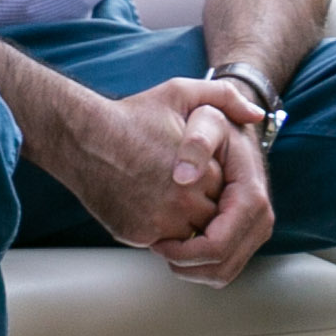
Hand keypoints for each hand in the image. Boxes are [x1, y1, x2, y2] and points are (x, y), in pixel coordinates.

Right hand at [43, 79, 232, 249]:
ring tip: (157, 194)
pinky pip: (159, 242)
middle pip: (208, 217)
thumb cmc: (127, 116)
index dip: (206, 181)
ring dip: (178, 222)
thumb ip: (223, 97)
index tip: (187, 167)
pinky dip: (154, 230)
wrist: (79, 135)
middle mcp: (184, 200)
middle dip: (195, 205)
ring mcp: (160, 220)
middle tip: (169, 183)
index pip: (224, 193)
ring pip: (187, 235)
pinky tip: (139, 203)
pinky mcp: (137, 234)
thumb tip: (256, 115)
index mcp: (200, 172)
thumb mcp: (178, 93)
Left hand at [148, 86, 275, 287]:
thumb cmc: (209, 118)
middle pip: (223, 265)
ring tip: (162, 247)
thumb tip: (185, 177)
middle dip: (186, 264)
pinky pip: (223, 264)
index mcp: (250, 195)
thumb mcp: (202, 114)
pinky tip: (174, 246)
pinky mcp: (244, 233)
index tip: (156, 241)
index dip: (184, 251)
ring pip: (223, 271)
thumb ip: (196, 139)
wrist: (227, 122)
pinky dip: (198, 265)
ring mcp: (254, 228)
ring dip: (191, 268)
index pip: (219, 244)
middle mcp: (260, 217)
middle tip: (155, 246)